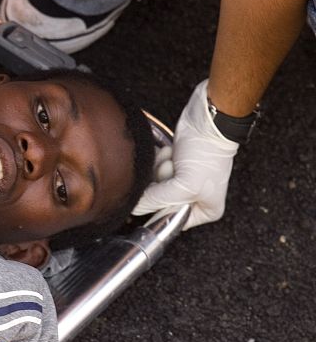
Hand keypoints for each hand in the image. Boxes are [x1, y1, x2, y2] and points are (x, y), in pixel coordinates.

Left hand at [132, 80, 238, 228]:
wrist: (206, 121)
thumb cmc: (207, 153)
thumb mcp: (185, 185)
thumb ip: (158, 200)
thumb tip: (134, 208)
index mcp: (206, 210)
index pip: (172, 220)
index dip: (160, 210)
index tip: (158, 196)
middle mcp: (194, 198)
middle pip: (159, 202)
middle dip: (162, 184)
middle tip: (175, 172)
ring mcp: (181, 181)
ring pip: (154, 184)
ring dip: (160, 169)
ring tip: (176, 160)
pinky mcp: (171, 165)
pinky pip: (153, 170)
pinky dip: (159, 159)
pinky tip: (172, 152)